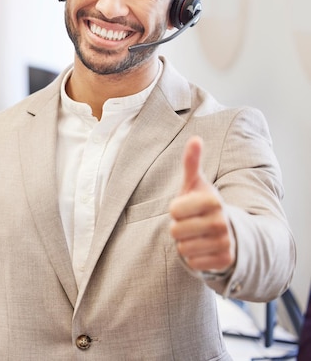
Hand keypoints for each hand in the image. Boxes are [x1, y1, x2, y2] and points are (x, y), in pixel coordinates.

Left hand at [169, 136, 235, 273]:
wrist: (227, 231)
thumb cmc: (202, 204)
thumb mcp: (195, 183)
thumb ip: (192, 162)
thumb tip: (195, 138)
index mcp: (213, 201)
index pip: (174, 210)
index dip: (176, 210)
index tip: (188, 207)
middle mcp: (222, 222)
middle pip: (176, 231)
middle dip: (179, 228)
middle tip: (192, 223)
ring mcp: (225, 243)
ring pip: (183, 248)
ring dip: (185, 243)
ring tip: (198, 235)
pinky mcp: (224, 261)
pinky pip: (192, 262)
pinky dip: (194, 258)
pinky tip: (204, 249)